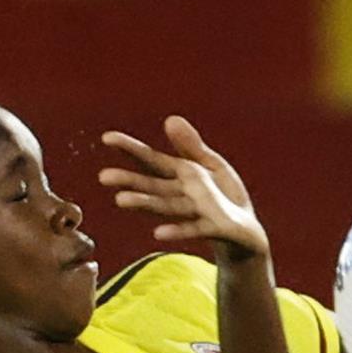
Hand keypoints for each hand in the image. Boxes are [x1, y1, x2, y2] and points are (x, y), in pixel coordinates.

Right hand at [99, 117, 268, 261]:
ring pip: (167, 206)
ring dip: (145, 204)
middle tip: (103, 177)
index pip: (152, 160)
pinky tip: (158, 233)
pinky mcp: (214, 228)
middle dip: (130, 181)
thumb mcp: (211, 165)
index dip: (131, 149)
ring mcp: (196, 212)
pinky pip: (194, 229)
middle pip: (153, 186)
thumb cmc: (225, 197)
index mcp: (181, 175)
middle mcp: (183, 194)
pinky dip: (177, 230)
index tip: (107, 138)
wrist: (247, 234)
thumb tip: (169, 119)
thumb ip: (191, 146)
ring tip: (121, 201)